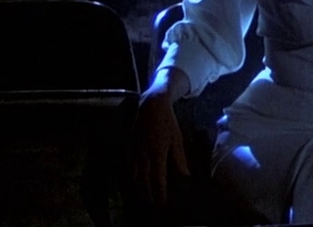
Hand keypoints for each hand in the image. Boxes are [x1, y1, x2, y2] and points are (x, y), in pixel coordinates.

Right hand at [131, 88, 190, 208]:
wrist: (151, 106)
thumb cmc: (168, 122)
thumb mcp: (177, 139)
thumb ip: (180, 158)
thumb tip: (186, 175)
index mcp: (158, 153)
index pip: (158, 178)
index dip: (160, 192)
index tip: (162, 203)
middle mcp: (144, 154)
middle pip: (144, 180)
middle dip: (148, 194)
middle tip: (152, 205)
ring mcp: (134, 150)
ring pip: (133, 174)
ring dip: (138, 188)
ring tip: (142, 198)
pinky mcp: (128, 146)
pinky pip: (126, 165)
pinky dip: (129, 175)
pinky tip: (131, 182)